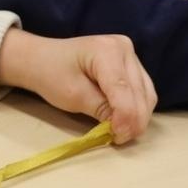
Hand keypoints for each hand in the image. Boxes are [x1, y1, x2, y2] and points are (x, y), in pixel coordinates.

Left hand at [0, 29, 155, 143]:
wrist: (41, 59)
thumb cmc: (51, 74)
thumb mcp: (73, 95)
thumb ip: (101, 109)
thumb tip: (124, 126)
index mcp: (107, 50)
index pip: (123, 88)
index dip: (125, 115)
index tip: (119, 136)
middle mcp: (124, 48)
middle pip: (139, 92)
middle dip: (134, 120)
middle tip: (120, 139)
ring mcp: (130, 55)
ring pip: (146, 93)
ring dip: (138, 116)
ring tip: (122, 133)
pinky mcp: (132, 65)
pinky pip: (142, 91)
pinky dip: (136, 108)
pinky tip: (125, 121)